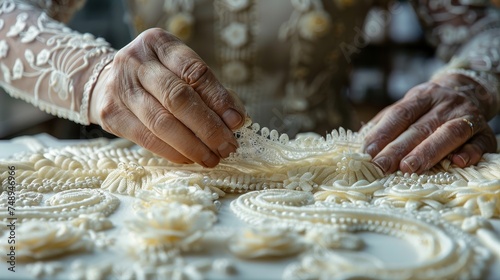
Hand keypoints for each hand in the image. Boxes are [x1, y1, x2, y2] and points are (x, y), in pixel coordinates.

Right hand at [89, 28, 245, 166]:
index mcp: (159, 43)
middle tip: (228, 146)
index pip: (194, 71)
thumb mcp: (178, 70)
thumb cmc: (156, 77)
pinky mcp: (111, 114)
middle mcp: (136, 61)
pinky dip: (173, 152)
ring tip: (213, 158)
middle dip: (208, 127)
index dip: (219, 98)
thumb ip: (206, 90)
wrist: (105, 81)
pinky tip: (190, 158)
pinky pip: (147, 139)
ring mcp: (120, 87)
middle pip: (178, 98)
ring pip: (162, 122)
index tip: (237, 121)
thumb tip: (235, 119)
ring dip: (193, 145)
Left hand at [363, 74, 496, 173]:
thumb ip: (386, 123)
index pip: (400, 114)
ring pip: (449, 133)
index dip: (383, 133)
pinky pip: (480, 143)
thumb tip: (359, 144)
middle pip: (419, 127)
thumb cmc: (428, 108)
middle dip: (398, 149)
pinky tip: (457, 162)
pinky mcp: (486, 134)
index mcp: (422, 96)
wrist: (470, 90)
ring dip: (429, 151)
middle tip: (381, 166)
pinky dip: (470, 152)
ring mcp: (468, 116)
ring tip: (410, 167)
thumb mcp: (408, 106)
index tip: (367, 152)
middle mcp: (445, 103)